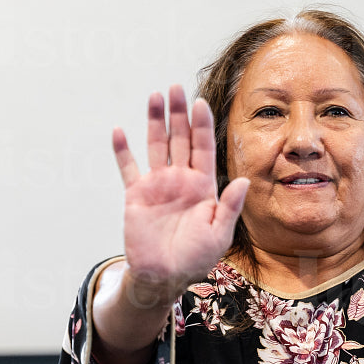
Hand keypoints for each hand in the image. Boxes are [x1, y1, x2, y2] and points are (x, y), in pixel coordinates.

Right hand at [112, 84, 250, 296]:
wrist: (165, 276)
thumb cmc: (196, 258)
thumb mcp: (220, 234)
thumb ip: (230, 206)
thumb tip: (244, 180)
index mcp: (204, 186)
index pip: (204, 148)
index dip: (202, 125)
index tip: (200, 102)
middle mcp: (181, 180)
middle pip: (180, 139)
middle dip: (179, 113)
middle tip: (176, 87)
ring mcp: (158, 185)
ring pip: (156, 145)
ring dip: (155, 121)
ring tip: (155, 96)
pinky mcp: (136, 195)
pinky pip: (128, 168)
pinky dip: (122, 150)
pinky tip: (120, 131)